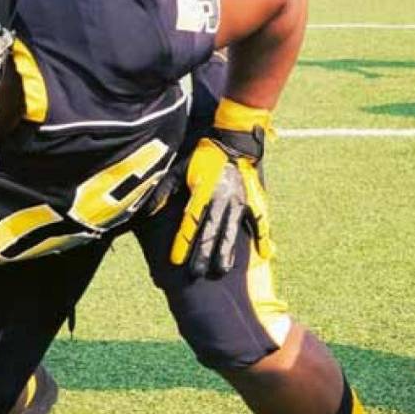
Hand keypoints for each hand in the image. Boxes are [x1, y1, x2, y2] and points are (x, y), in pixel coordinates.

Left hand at [170, 101, 273, 278]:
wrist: (234, 140)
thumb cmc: (204, 155)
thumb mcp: (180, 168)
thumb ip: (165, 190)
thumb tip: (149, 209)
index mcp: (204, 192)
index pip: (191, 222)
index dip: (183, 242)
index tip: (176, 260)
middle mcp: (223, 199)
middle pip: (211, 231)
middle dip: (203, 254)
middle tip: (197, 273)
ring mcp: (240, 201)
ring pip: (232, 230)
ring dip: (227, 251)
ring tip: (222, 270)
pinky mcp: (252, 199)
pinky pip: (259, 220)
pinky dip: (262, 236)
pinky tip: (265, 252)